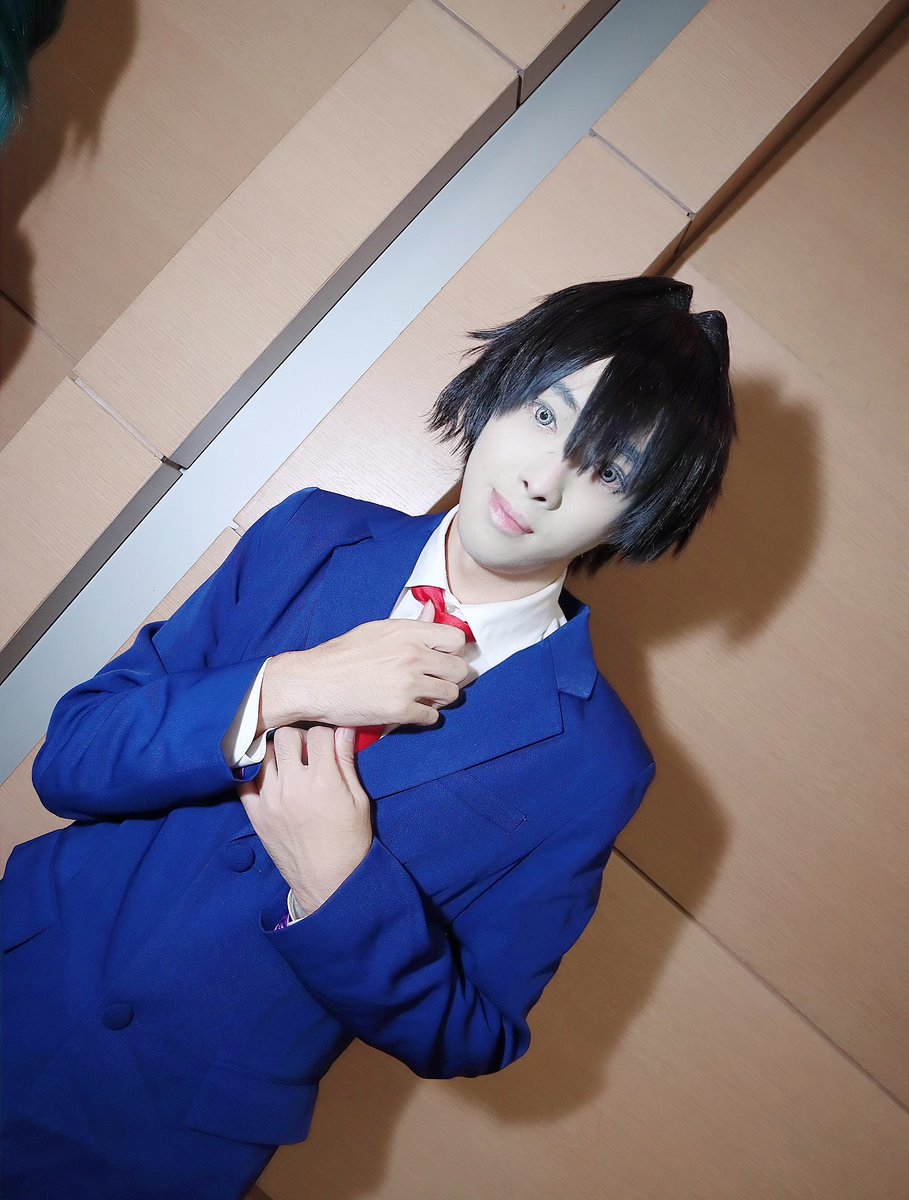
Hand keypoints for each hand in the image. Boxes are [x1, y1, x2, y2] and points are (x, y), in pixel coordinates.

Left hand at [236, 724, 372, 914]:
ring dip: (277, 753)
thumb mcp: (359, 800)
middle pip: (285, 736)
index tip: (328, 744)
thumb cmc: (350, 841)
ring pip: (263, 754)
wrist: (329, 881)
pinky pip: (243, 781)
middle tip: (306, 751)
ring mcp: (270, 800)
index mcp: (323, 781)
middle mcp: (293, 786)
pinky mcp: (256, 814)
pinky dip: (253, 773)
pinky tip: (267, 775)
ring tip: (288, 764)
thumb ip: (347, 761)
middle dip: (298, 738)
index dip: (326, 734)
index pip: (318, 734)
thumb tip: (344, 729)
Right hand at [260, 601, 469, 731]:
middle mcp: (413, 655)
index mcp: (407, 632)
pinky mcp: (400, 710)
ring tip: (424, 697)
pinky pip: (432, 716)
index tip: (442, 658)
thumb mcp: (377, 630)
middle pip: (460, 670)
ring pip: (450, 695)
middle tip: (436, 681)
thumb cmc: (341, 655)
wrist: (312, 682)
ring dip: (440, 698)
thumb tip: (433, 611)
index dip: (452, 650)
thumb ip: (411, 625)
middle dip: (451, 677)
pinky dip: (425, 716)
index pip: (457, 639)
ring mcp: (408, 684)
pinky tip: (411, 711)